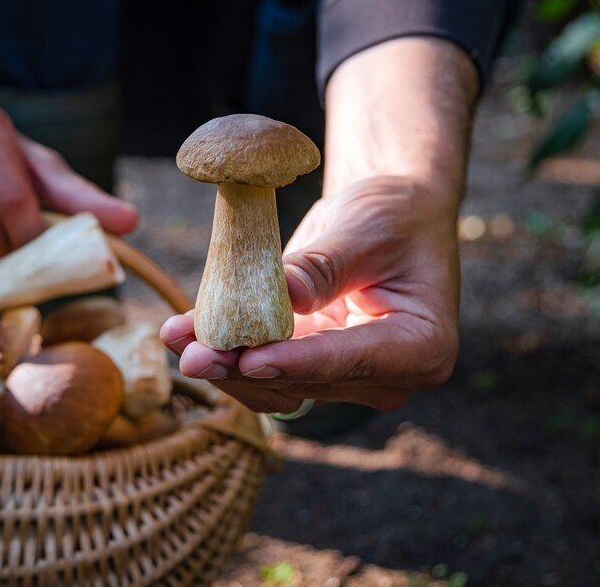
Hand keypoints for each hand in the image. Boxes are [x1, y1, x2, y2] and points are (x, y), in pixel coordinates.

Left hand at [162, 37, 475, 413]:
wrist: (393, 213)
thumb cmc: (394, 213)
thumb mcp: (364, 228)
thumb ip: (322, 266)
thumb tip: (283, 296)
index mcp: (422, 346)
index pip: (351, 360)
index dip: (296, 362)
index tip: (250, 360)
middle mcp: (387, 376)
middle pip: (306, 382)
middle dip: (244, 367)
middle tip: (192, 353)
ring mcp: (347, 377)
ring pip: (277, 386)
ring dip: (225, 365)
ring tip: (177, 337)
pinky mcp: (312, 365)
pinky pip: (265, 368)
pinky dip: (228, 352)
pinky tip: (186, 331)